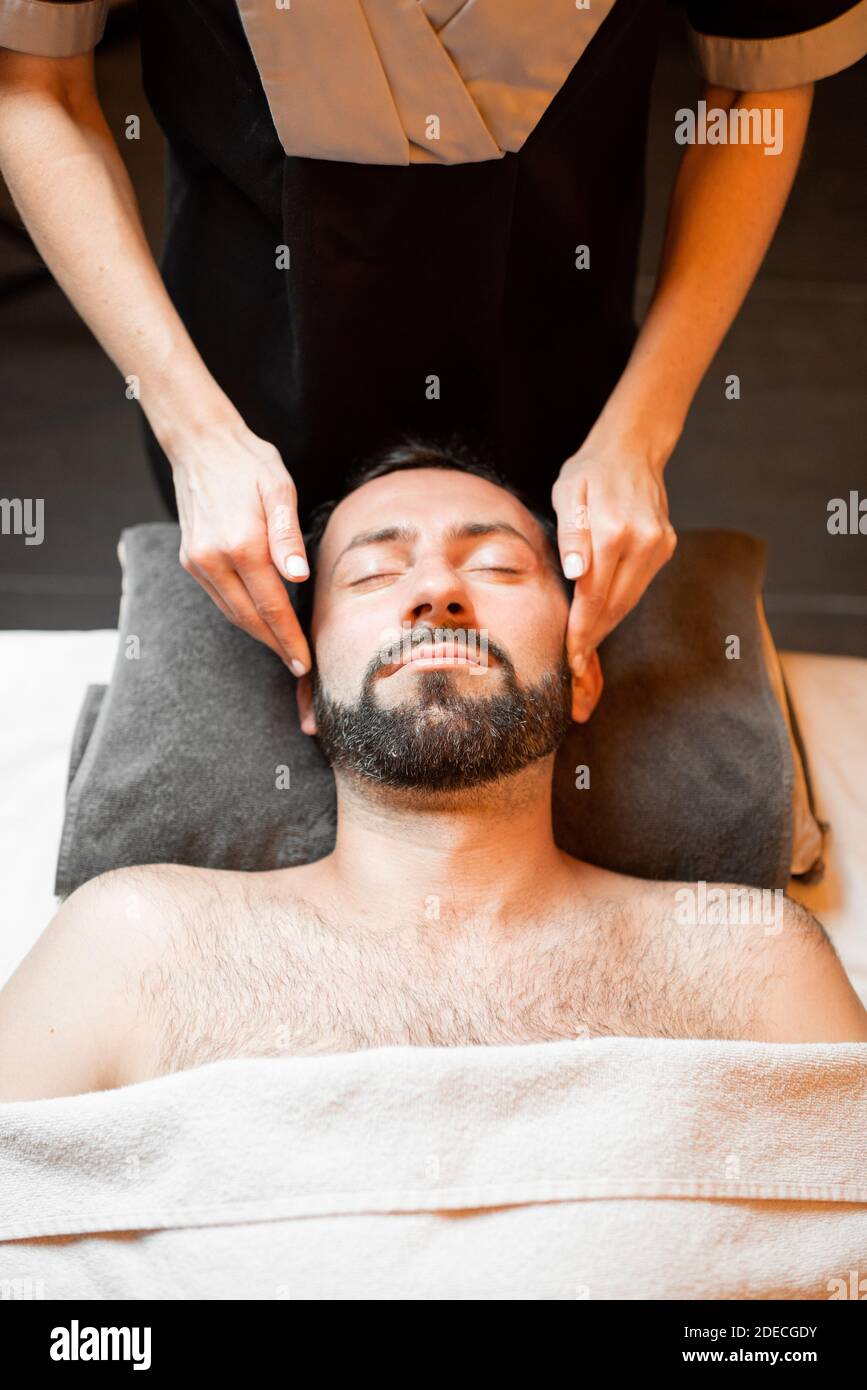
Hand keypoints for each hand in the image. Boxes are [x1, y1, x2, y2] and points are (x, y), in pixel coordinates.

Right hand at [170, 421, 311, 673]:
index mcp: (241, 544)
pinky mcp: (189, 559)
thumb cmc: (248, 461)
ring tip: (284, 647)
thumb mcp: (279, 488)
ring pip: (231, 612)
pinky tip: (260, 618)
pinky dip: (241, 613)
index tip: (304, 662)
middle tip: (298, 665)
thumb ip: (288, 536)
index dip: (289, 638)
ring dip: (258, 633)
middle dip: (275, 645)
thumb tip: (297, 578)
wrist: (200, 443)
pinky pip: (219, 597)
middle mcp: (213, 559)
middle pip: (249, 618)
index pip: (272, 606)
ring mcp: (196, 561)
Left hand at [552, 446, 676, 674]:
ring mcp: (659, 545)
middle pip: (615, 605)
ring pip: (630, 599)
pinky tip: (602, 615)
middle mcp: (642, 542)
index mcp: (613, 531)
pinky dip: (620, 603)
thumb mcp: (568, 493)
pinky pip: (639, 584)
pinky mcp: (666, 545)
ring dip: (607, 624)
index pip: (594, 596)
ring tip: (585, 646)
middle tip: (575, 665)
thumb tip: (576, 574)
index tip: (570, 658)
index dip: (581, 631)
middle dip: (593, 637)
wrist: (633, 448)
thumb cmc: (591, 471)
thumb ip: (571, 534)